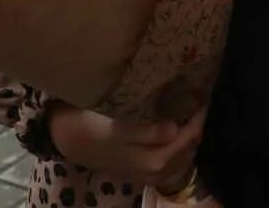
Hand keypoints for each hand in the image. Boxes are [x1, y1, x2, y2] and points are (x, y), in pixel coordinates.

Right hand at [48, 103, 205, 188]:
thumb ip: (146, 132)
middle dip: (198, 128)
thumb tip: (174, 128)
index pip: (188, 139)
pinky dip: (180, 153)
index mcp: (150, 159)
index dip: (199, 117)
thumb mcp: (116, 126)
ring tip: (192, 116)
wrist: (64, 140)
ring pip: (181, 162)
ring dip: (191, 140)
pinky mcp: (138, 172)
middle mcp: (152, 171)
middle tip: (200, 101)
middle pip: (188, 151)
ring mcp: (145, 174)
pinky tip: (178, 137)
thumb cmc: (89, 126)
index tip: (204, 94)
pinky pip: (170, 168)